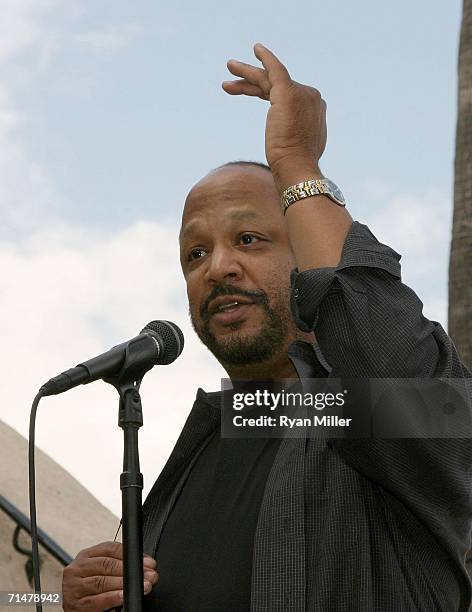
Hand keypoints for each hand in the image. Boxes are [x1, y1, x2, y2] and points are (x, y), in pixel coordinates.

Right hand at [62, 541, 158, 610]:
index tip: (149, 562)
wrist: (71, 607)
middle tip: (150, 575)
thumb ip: (118, 563)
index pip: (110, 548)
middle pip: (107, 565)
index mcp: (86, 555)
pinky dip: (112, 598)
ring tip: (143, 586)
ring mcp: (74, 587)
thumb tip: (146, 564)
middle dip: (131, 570)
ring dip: (125, 584)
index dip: (131, 554)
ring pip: (102, 582)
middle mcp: (78, 568)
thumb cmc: (90, 588)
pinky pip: (96, 601)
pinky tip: (123, 597)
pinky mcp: (76, 605)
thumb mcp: (99, 570)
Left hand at [222, 43, 326, 185]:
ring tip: (229, 66)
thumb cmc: (295, 166)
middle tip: (234, 77)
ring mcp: (301, 93)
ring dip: (247, 73)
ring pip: (269, 79)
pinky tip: (256, 49)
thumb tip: (293, 142)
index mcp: (314, 110)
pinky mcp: (288, 92)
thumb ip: (297, 138)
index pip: (284, 96)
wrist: (297, 168)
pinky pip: (275, 69)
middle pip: (276, 86)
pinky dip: (266, 58)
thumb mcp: (299, 150)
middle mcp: (310, 98)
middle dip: (253, 81)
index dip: (265, 94)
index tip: (249, 93)